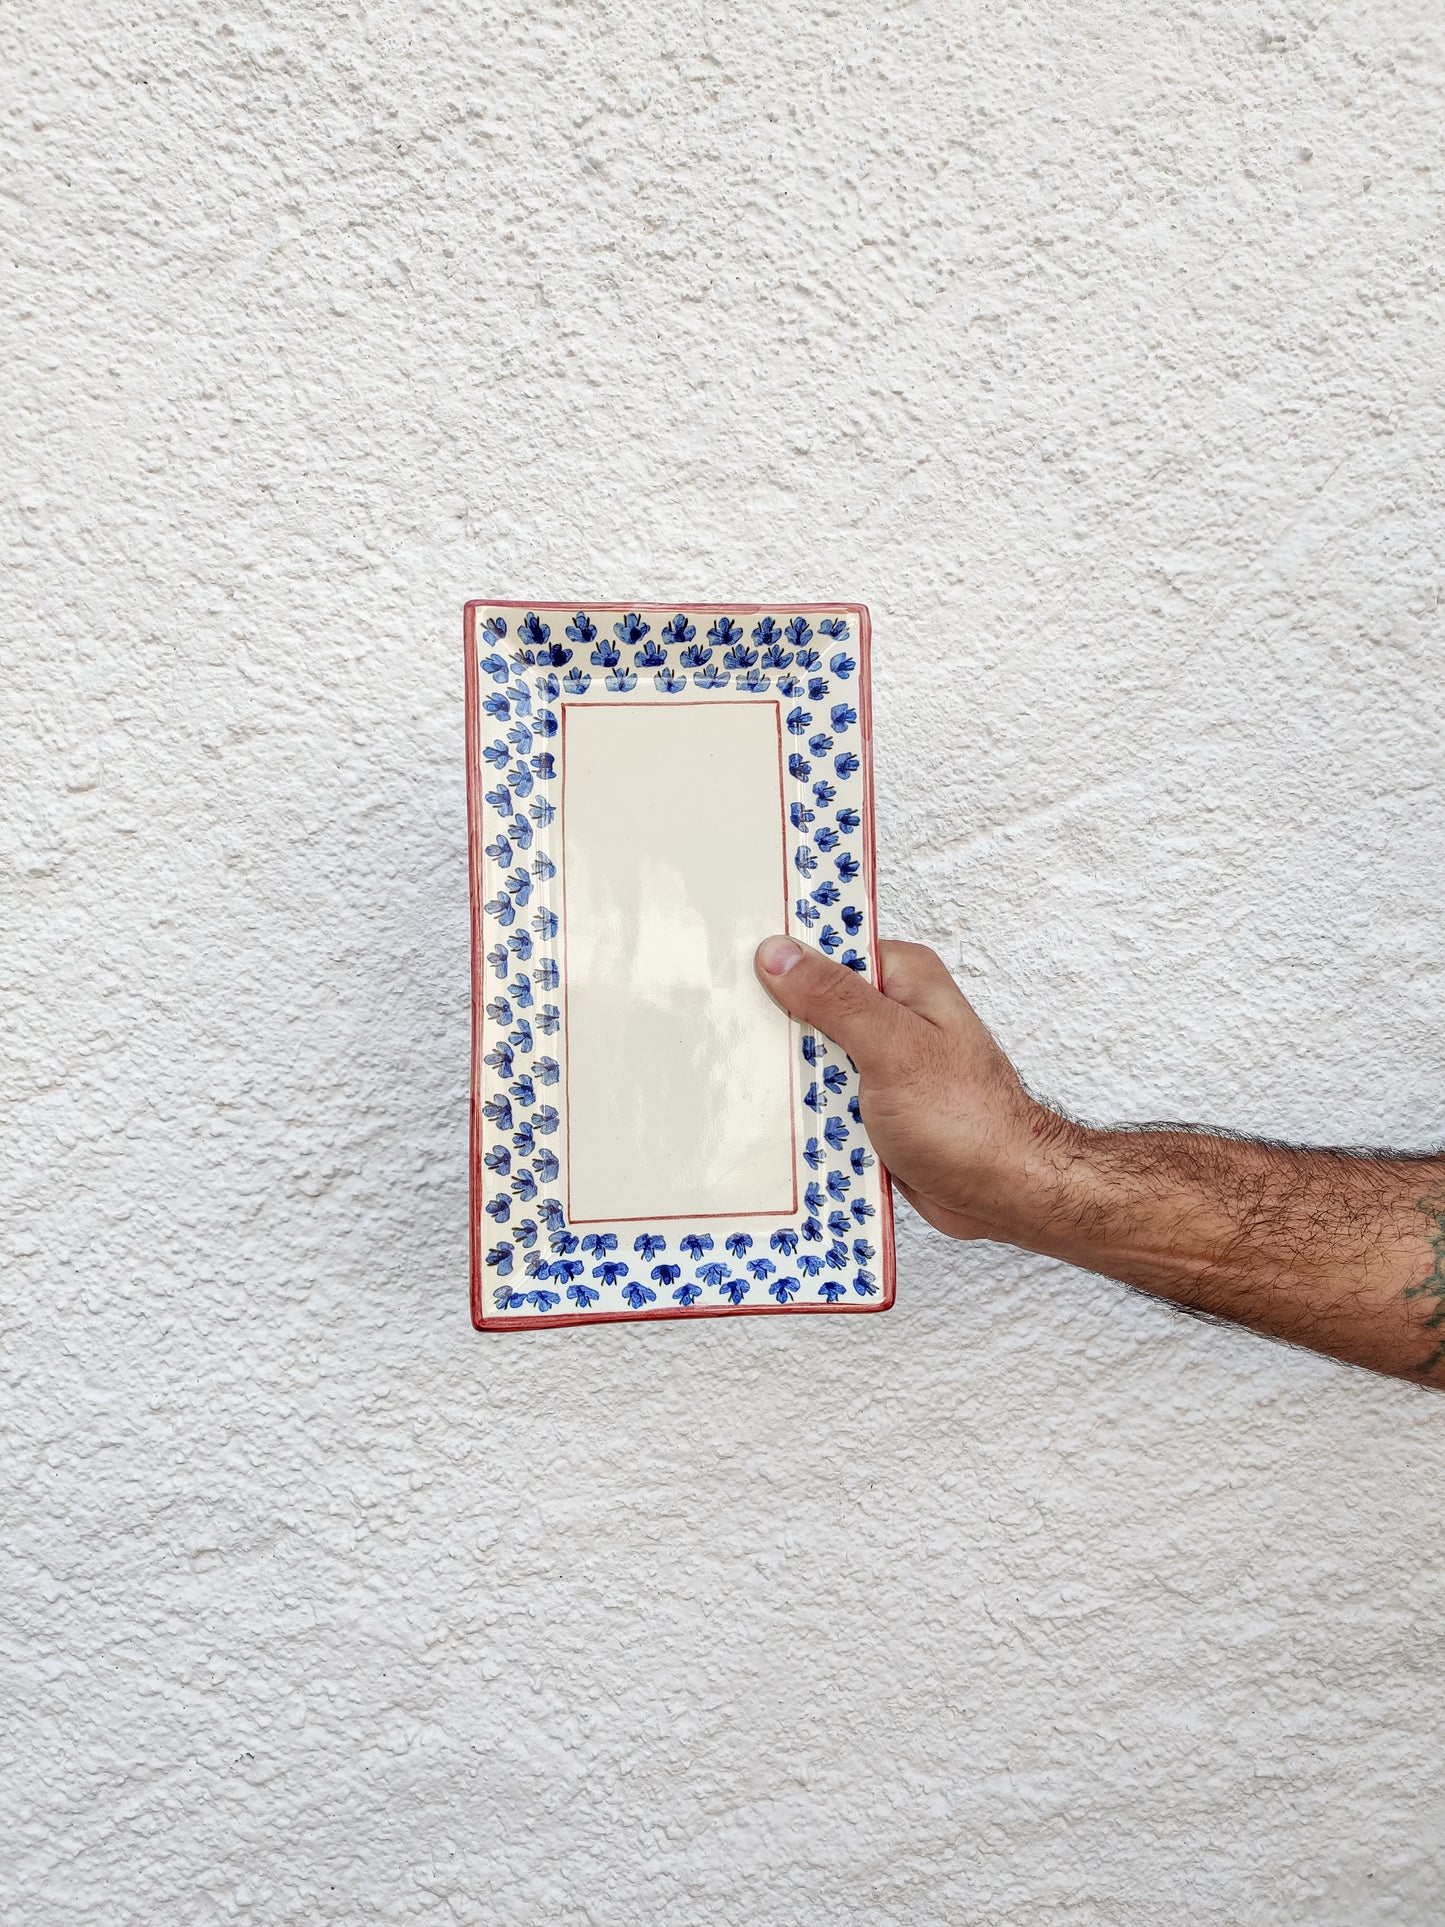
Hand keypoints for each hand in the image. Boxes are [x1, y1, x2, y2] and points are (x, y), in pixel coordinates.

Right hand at [754, 936, 1073, 1243]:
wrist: (1001, 1193)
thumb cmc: (966, 1119)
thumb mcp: (893, 1047)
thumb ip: (835, 998)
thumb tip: (778, 954)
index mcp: (903, 980)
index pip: (828, 949)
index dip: (781, 957)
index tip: (726, 964)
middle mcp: (891, 1016)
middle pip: (809, 1006)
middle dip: (775, 1024)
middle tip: (720, 1031)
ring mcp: (879, 1064)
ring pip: (811, 1058)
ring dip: (786, 1077)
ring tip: (733, 1081)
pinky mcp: (871, 1108)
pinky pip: (821, 1101)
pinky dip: (802, 1113)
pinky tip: (768, 1123)